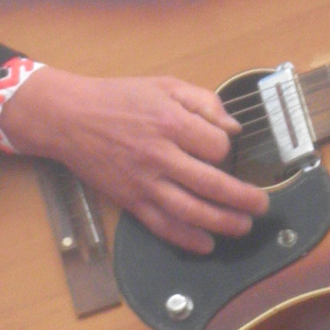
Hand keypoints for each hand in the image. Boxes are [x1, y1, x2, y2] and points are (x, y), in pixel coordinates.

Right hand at [2, 66, 266, 255]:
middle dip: (243, 199)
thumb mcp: (164, 85)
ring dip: (223, 223)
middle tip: (261, 205)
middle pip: (212, 184)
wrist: (68, 117)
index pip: (217, 146)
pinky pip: (162, 225)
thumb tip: (233, 126)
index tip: (223, 149)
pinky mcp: (130, 200)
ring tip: (243, 226)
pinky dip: (187, 239)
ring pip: (191, 211)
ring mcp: (144, 182)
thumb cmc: (117, 98)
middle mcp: (159, 155)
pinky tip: (206, 244)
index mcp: (170, 123)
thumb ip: (203, 102)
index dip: (227, 149)